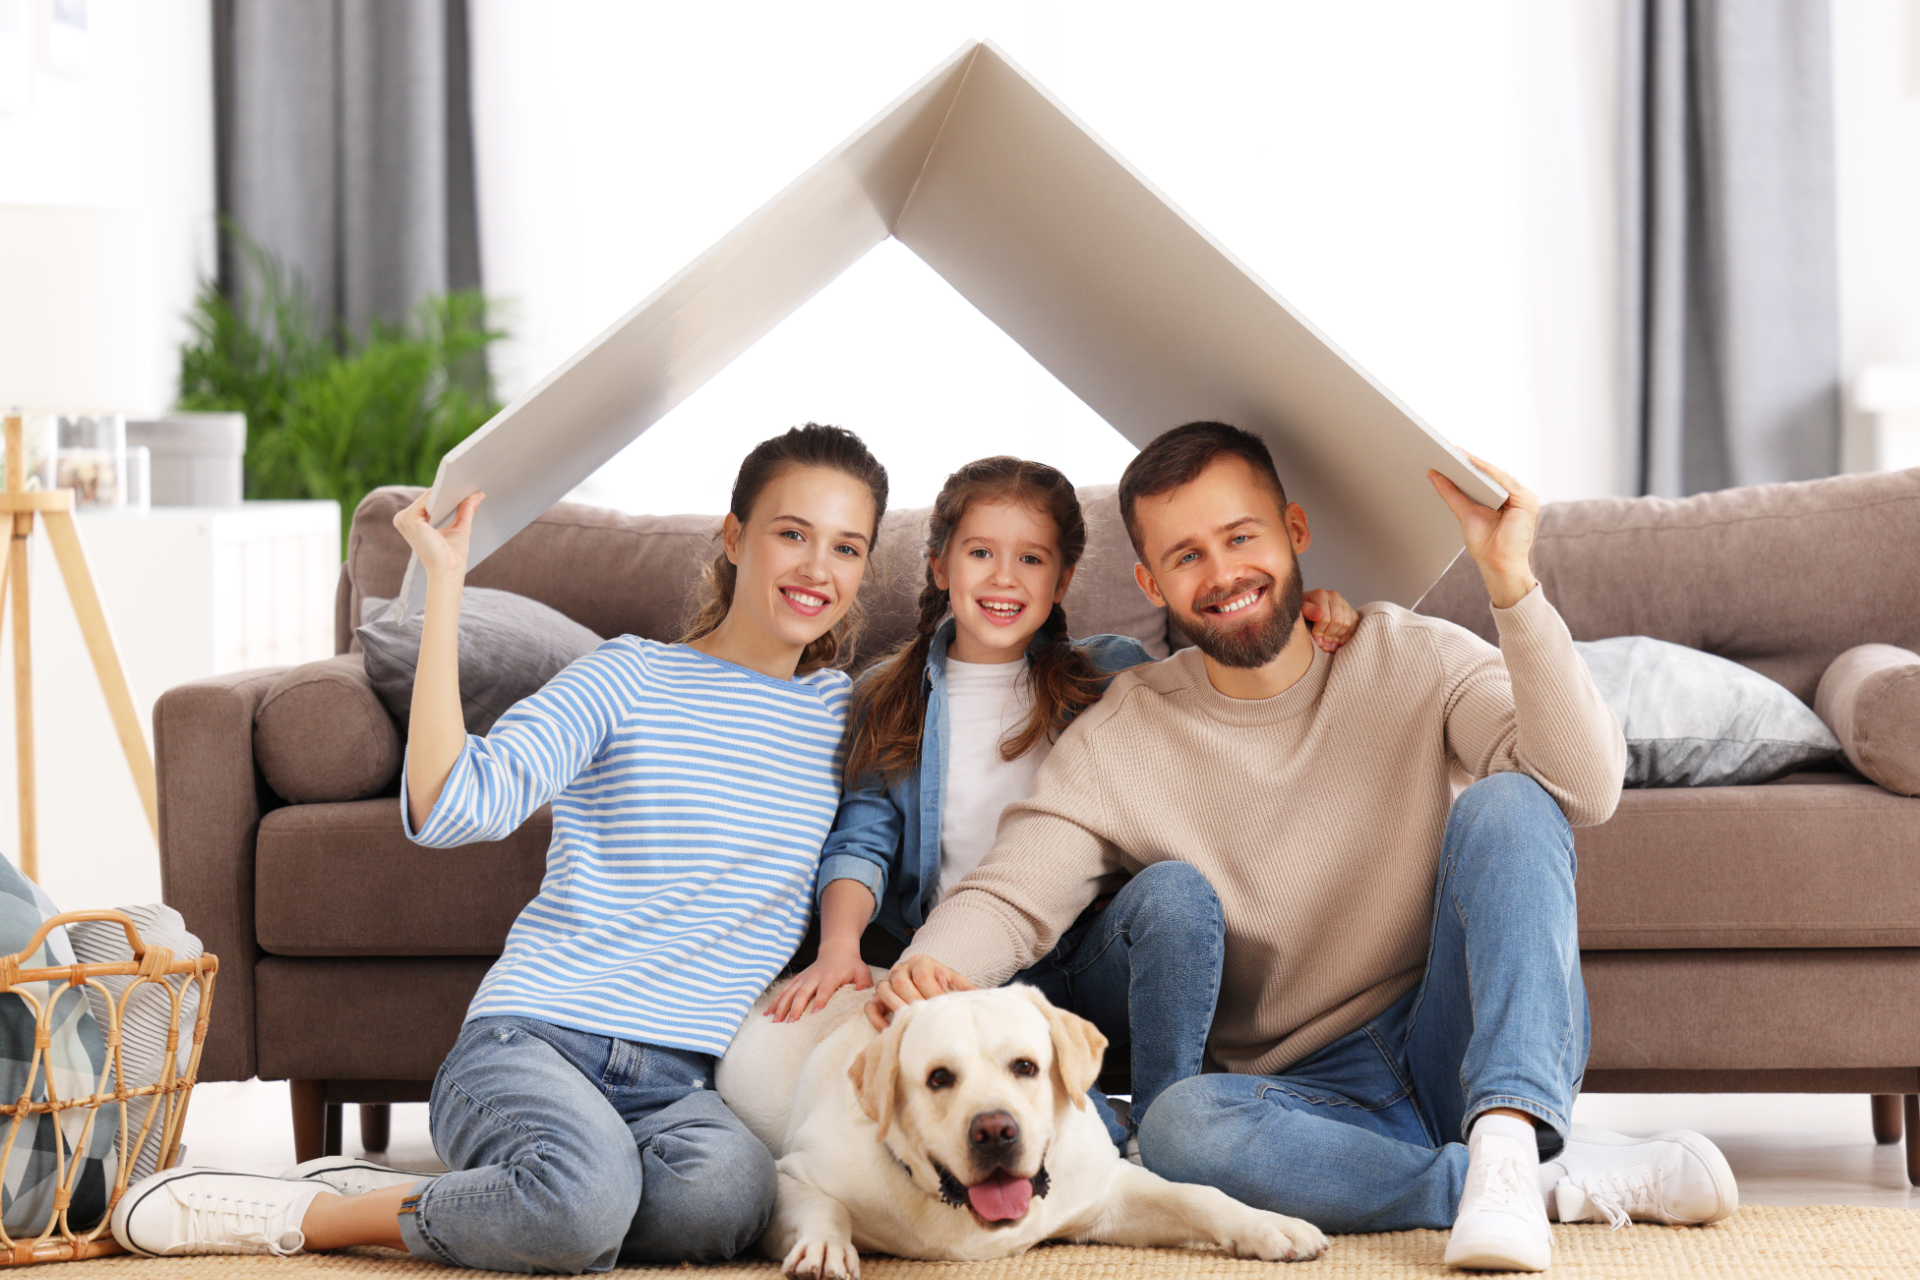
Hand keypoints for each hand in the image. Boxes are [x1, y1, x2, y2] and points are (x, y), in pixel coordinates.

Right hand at [393, 490, 483, 583]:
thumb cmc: (452, 556)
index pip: (430, 501)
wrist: (448, 571)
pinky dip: (441, 494)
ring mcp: (404, 518)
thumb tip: (478, 494)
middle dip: (448, 488)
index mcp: (413, 521)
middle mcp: (404, 519)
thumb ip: (466, 510)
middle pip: (429, 497)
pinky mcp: (408, 519)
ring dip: (446, 489)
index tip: (466, 481)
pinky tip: (455, 489)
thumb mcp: (460, 528)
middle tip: (469, 476)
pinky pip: (427, 499)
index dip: (448, 492)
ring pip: (428, 496)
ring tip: (465, 481)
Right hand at [768, 947, 872, 1021]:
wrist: (836, 951)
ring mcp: (804, 979)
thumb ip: (864, 983)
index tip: (814, 1013)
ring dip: (782, 1006)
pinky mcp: (797, 981)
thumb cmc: (851, 965)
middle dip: (796, 1007)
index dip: (820, 1000)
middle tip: (790, 1022)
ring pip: (790, 992)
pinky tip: (767, 1013)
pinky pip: (784, 991)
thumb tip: (864, 995)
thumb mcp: (862, 971)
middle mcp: (814, 977)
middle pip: (803, 993)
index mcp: (830, 977)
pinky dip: (775, 1002)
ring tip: (775, 1021)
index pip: (825, 990)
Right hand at [864, 956, 972, 1030]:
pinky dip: (877, 1020)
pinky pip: (871, 1007)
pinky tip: (890, 1031)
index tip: (941, 1008)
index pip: (922, 976)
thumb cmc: (944, 986)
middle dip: (914, 1002)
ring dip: (896, 1008)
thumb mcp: (956, 984)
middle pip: (901, 982)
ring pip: (884, 990)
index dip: (931, 994)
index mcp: (922, 962)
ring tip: (910, 1024)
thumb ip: (968, 991)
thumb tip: (985, 1001)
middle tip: (926, 1019)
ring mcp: (887, 982)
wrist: (928, 984)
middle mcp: (901, 968)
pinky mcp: (877, 998)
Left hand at [1300, 589, 1357, 652]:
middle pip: (1338, 621)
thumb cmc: (1302, 613)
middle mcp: (1334, 596)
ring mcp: (1344, 602)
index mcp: (1320, 594)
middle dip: (1330, 636)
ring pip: (1347, 623)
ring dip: (1338, 637)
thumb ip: (1306, 611)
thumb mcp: (1298, 612)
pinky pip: (1354, 623)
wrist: (1308, 612)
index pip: (1325, 617)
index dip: (1320, 632)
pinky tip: (1339, 642)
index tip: (1317, 641)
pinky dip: (1348, 635)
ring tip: (1330, 647)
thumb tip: (1319, 615)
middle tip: (1325, 647)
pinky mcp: (1350, 610)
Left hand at [1427, 455, 1539, 608]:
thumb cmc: (1487, 546)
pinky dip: (1488, 471)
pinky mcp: (1527, 501)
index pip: (1487, 478)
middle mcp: (1518, 497)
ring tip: (1456, 452)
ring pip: (1498, 475)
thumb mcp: (1465, 513)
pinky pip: (1504, 481)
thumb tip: (1434, 474)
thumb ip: (1452, 493)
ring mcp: (1525, 498)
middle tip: (1448, 447)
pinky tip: (1472, 462)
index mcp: (1508, 499)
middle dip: (1470, 461)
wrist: (1499, 567)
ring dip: (1477, 462)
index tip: (1448, 452)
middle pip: (1492, 474)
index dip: (1468, 465)